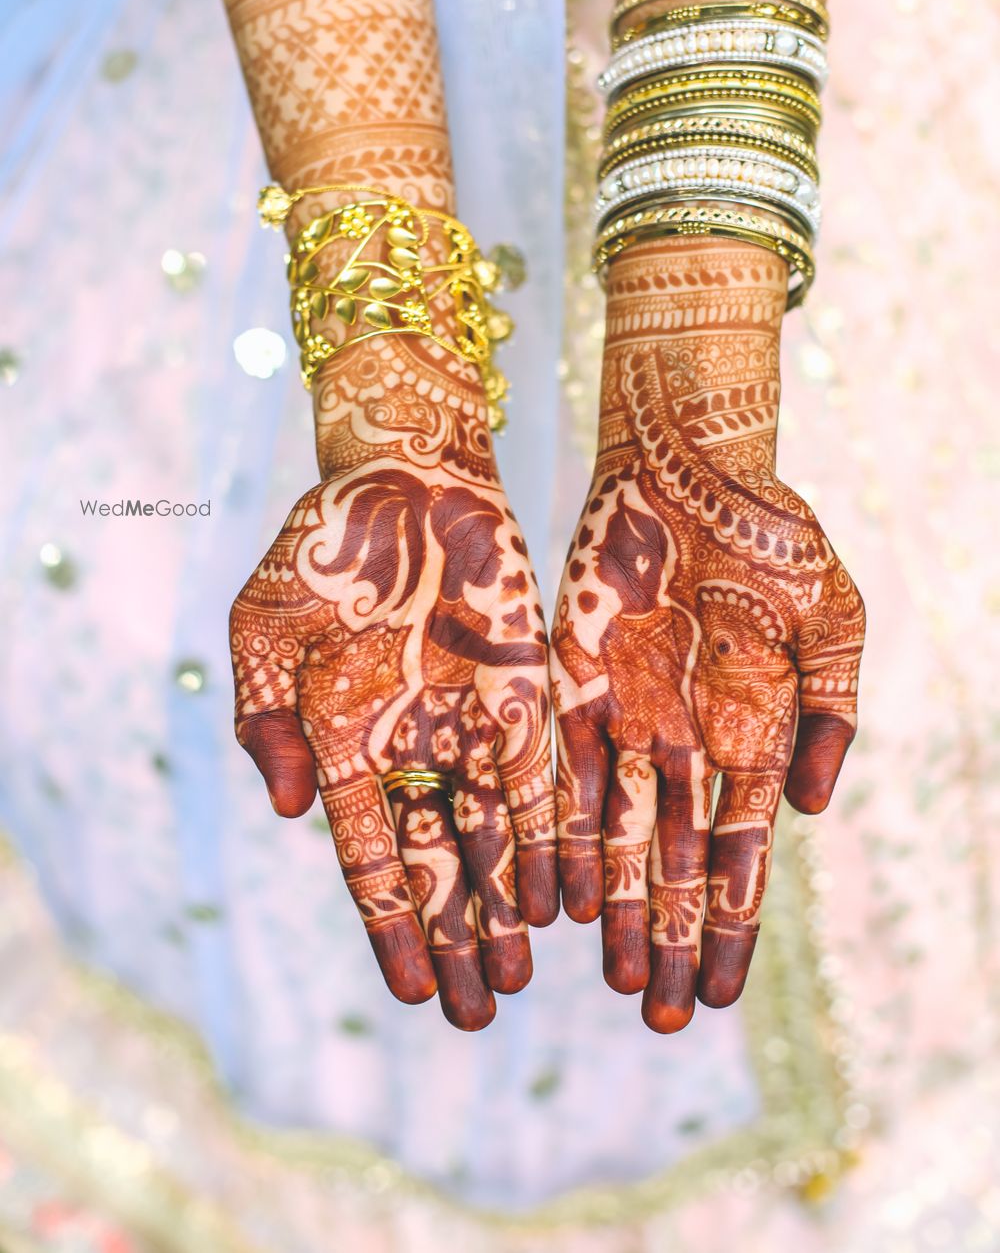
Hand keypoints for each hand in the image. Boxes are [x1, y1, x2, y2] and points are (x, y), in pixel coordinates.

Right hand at [230, 336, 556, 1029]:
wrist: (401, 477)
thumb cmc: (321, 552)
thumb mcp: (266, 632)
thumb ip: (269, 722)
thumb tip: (295, 813)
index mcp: (346, 745)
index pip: (370, 858)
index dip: (391, 927)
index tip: (409, 994)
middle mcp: (413, 749)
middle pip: (439, 866)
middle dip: (456, 939)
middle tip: (478, 1015)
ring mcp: (469, 723)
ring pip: (493, 836)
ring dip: (505, 905)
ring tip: (519, 976)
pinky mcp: (521, 689)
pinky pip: (541, 775)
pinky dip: (551, 834)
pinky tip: (566, 892)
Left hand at [550, 241, 864, 1031]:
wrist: (695, 467)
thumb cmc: (776, 536)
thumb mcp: (834, 622)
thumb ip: (830, 714)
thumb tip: (807, 809)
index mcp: (751, 734)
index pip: (738, 854)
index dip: (732, 926)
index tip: (722, 996)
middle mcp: (686, 741)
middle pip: (674, 863)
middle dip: (669, 941)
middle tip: (660, 1020)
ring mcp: (628, 717)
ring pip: (617, 834)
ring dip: (616, 908)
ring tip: (613, 979)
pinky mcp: (573, 683)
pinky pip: (564, 771)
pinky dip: (562, 833)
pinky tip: (558, 893)